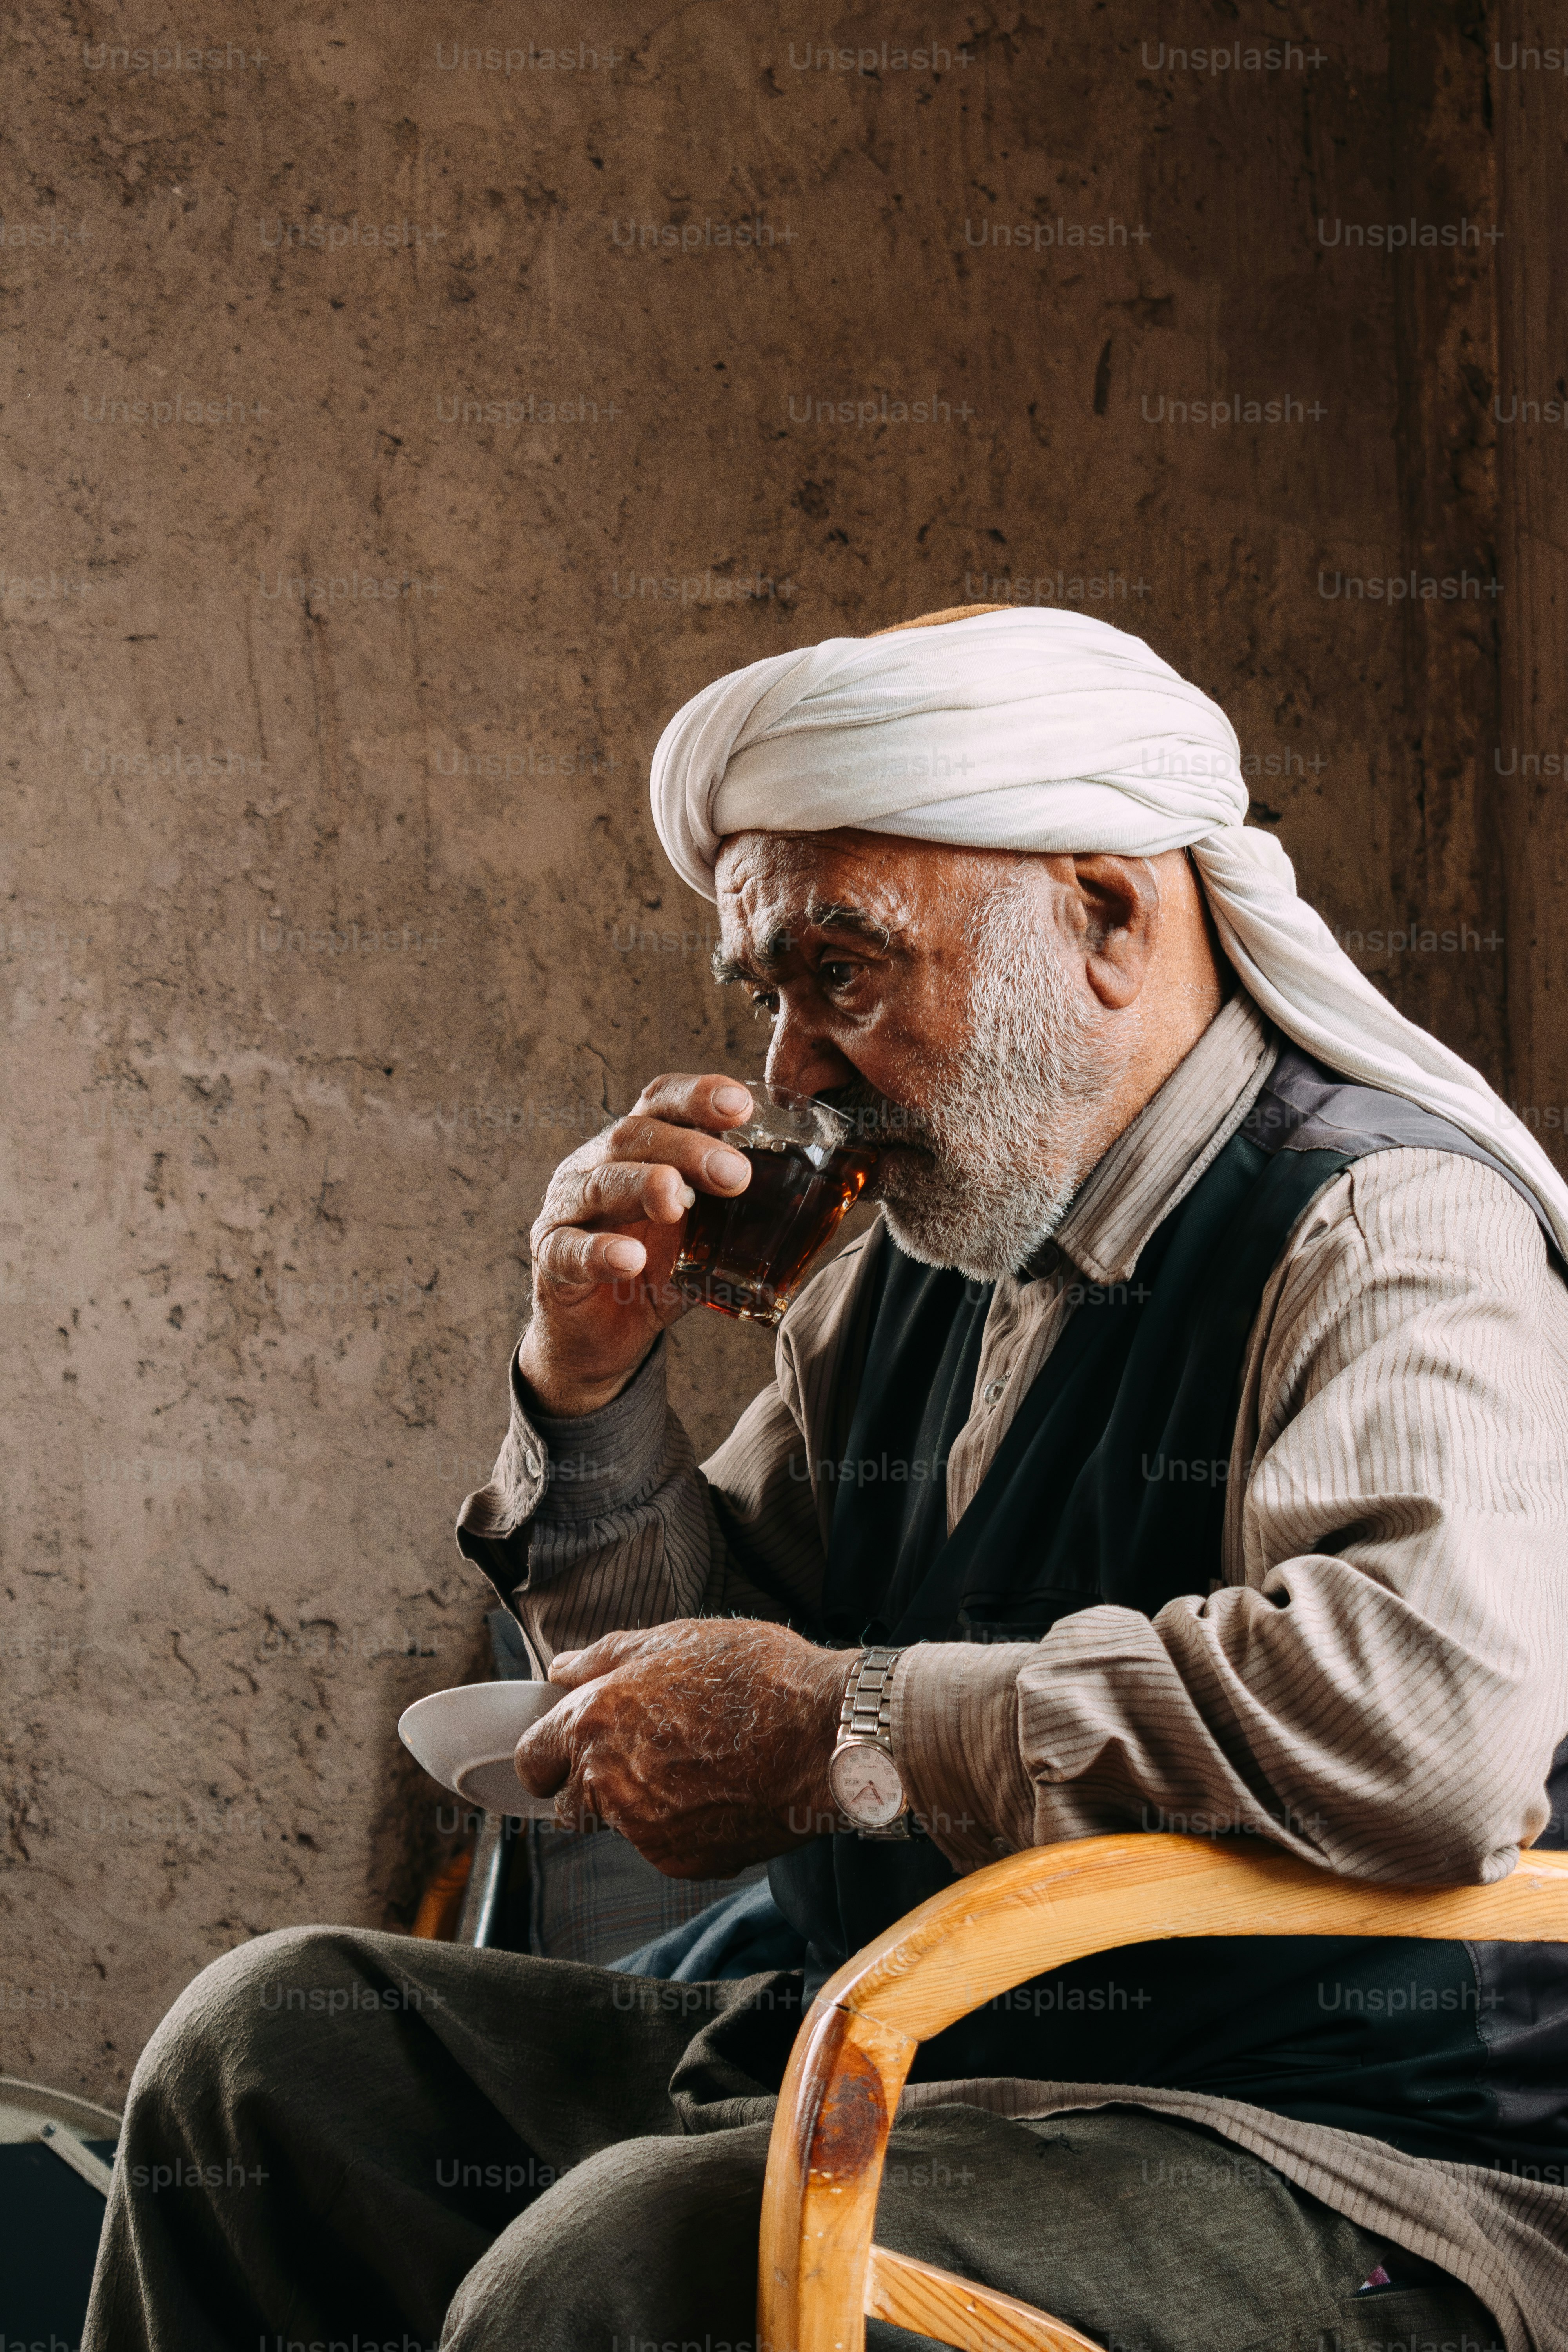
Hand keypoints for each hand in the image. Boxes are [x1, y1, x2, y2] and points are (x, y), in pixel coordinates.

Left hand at [514, 1619, 848, 1877]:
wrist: (827, 1734)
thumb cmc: (758, 1677)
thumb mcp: (676, 1639)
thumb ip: (605, 1658)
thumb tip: (561, 1670)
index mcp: (595, 1721)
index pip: (532, 1758)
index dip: (550, 1752)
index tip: (571, 1747)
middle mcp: (607, 1782)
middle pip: (569, 1807)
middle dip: (593, 1787)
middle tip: (646, 1755)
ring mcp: (644, 1829)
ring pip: (620, 1828)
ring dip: (642, 1806)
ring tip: (699, 1767)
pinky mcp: (682, 1861)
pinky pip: (665, 1848)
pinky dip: (685, 1828)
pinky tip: (723, 1791)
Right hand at [520, 1074, 755, 1415]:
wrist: (602, 1338)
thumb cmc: (657, 1271)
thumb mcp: (706, 1237)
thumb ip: (746, 1215)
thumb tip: (832, 1205)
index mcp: (638, 1149)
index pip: (662, 1103)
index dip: (698, 1096)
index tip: (742, 1104)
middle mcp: (597, 1165)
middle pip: (634, 1135)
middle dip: (687, 1148)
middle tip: (736, 1174)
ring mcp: (567, 1208)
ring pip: (600, 1182)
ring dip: (645, 1185)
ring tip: (678, 1200)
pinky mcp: (550, 1257)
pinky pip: (568, 1248)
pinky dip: (599, 1251)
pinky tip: (628, 1258)